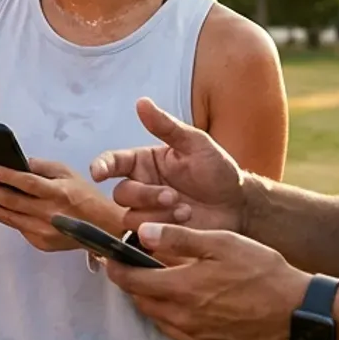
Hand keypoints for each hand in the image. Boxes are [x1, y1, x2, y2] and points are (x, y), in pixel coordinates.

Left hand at [0, 159, 126, 251]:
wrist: (103, 229)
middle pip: (11, 201)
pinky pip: (17, 227)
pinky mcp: (40, 243)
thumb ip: (43, 168)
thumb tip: (19, 163)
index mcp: (58, 193)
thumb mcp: (68, 173)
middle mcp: (49, 214)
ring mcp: (43, 231)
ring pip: (8, 217)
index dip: (6, 175)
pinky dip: (2, 216)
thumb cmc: (85, 197)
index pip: (27, 183)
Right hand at [91, 97, 250, 234]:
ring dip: (157, 215)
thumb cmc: (217, 170)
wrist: (239, 205)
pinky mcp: (158, 235)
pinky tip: (183, 226)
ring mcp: (148, 213)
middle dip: (145, 195)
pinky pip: (144, 238)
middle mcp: (141, 187)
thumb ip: (166, 126)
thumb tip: (142, 102)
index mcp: (144, 162)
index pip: (113, 162)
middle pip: (121, 194)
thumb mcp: (195, 143)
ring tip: (186, 211)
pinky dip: (160, 232)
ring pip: (131, 218)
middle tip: (172, 196)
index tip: (99, 173)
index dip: (101, 166)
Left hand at [101, 223, 310, 339]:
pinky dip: (182, 322)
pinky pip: (186, 338)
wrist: (300, 313)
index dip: (116, 269)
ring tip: (167, 287)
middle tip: (138, 270)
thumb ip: (179, 239)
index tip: (110, 260)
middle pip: (143, 304)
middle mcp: (185, 319)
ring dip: (156, 305)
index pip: (132, 281)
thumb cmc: (263, 271)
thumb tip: (143, 232)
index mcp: (182, 289)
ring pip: (162, 323)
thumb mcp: (222, 242)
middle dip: (135, 286)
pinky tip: (197, 308)